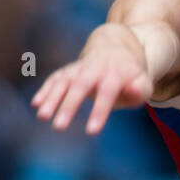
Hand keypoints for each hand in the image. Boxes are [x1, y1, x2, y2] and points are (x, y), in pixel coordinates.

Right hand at [32, 24, 153, 134]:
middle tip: (58, 128)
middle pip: (80, 86)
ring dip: (51, 98)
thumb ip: (140, 90)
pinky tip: (36, 105)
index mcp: (115, 74)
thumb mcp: (143, 83)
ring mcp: (79, 68)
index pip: (107, 93)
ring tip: (42, 116)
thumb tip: (134, 91)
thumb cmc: (132, 75)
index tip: (91, 132)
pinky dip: (45, 89)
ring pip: (63, 81)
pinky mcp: (68, 70)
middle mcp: (94, 68)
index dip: (99, 111)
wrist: (117, 47)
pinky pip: (54, 78)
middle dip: (68, 106)